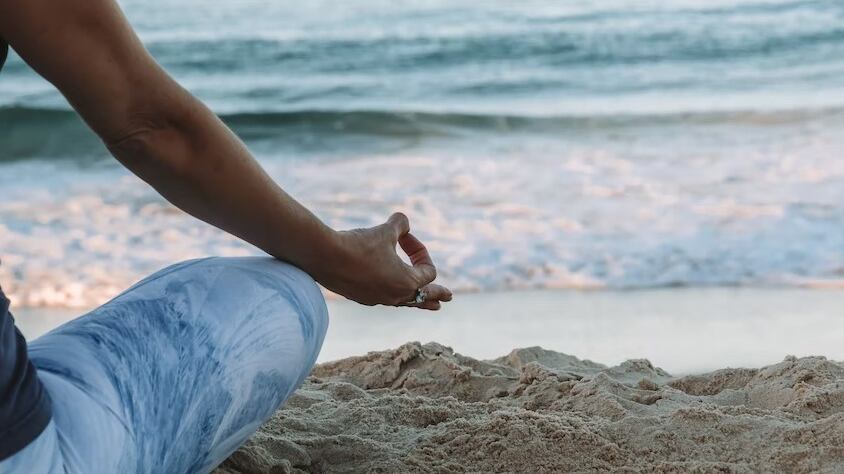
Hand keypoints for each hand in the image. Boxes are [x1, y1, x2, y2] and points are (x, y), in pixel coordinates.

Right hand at [316, 213, 451, 309]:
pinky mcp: (361, 297)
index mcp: (407, 282)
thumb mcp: (385, 230)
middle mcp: (395, 296)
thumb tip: (404, 222)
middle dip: (436, 294)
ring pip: (404, 302)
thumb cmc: (359, 244)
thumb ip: (400, 224)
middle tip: (448, 298)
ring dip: (418, 300)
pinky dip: (393, 294)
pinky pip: (385, 298)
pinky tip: (391, 294)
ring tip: (431, 305)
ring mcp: (378, 299)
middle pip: (423, 297)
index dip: (420, 250)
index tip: (404, 237)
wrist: (325, 257)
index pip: (428, 270)